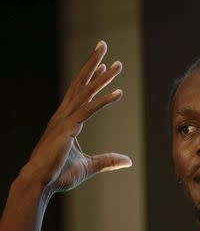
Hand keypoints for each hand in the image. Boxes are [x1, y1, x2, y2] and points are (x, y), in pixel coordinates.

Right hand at [22, 41, 131, 196]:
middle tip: (103, 46)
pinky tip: (119, 92)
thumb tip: (127, 161)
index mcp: (66, 120)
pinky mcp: (68, 127)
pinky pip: (89, 109)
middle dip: (93, 63)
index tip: (104, 65)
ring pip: (86, 92)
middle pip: (81, 83)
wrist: (40, 183)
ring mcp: (65, 119)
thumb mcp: (89, 166)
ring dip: (103, 76)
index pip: (80, 92)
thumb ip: (108, 160)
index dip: (92, 77)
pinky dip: (104, 100)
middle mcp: (64, 114)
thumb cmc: (58, 174)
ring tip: (117, 64)